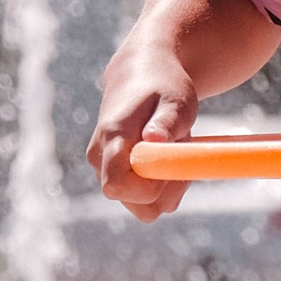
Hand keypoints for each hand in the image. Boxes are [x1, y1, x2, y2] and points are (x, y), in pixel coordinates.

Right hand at [87, 47, 198, 222]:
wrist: (141, 74)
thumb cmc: (163, 86)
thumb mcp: (175, 98)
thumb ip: (167, 121)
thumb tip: (155, 139)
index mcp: (111, 138)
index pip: (117, 186)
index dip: (149, 187)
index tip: (170, 164)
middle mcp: (100, 159)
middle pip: (136, 204)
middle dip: (167, 188)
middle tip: (180, 150)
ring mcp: (105, 170)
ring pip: (145, 206)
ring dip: (167, 184)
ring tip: (171, 146)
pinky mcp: (116, 177)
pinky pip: (147, 200)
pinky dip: (164, 184)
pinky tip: (164, 154)